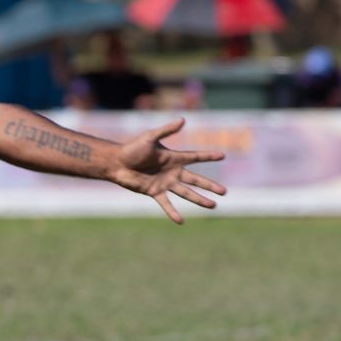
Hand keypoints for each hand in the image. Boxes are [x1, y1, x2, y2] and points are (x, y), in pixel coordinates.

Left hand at [109, 118, 226, 223]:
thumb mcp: (150, 137)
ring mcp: (164, 183)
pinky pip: (166, 204)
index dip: (208, 156)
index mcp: (173, 158)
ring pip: (186, 193)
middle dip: (210, 185)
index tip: (222, 156)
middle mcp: (172, 171)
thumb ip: (166, 131)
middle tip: (224, 191)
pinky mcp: (154, 192)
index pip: (195, 157)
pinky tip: (180, 221)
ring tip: (213, 206)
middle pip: (196, 179)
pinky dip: (172, 213)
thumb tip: (183, 120)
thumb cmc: (132, 148)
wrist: (116, 162)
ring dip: (199, 199)